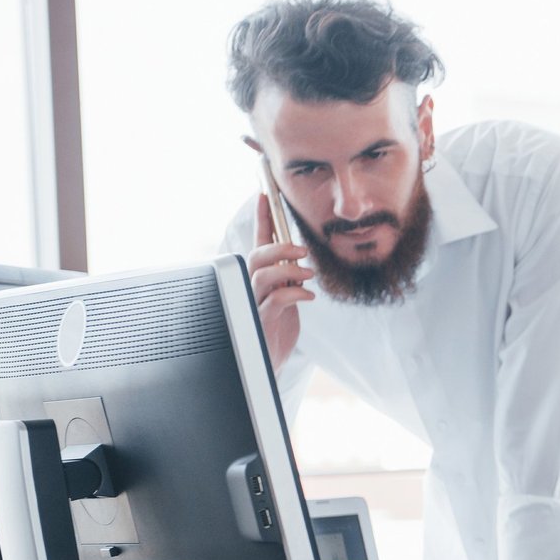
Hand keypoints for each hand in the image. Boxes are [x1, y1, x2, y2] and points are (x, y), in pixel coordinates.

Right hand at [247, 192, 313, 371]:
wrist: (268, 365)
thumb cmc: (276, 329)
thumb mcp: (285, 298)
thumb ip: (288, 278)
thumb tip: (300, 260)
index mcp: (259, 278)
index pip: (259, 243)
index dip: (261, 219)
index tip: (264, 195)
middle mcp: (251, 287)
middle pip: (257, 256)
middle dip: (280, 248)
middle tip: (303, 250)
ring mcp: (253, 304)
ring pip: (262, 275)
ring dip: (288, 270)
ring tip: (308, 275)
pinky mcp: (260, 321)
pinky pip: (274, 300)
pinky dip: (294, 294)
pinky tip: (308, 297)